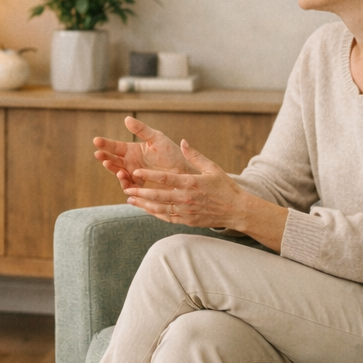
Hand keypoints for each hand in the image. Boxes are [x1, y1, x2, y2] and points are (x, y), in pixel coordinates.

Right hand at [93, 116, 197, 191]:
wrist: (184, 172)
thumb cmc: (172, 154)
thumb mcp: (157, 139)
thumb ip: (142, 130)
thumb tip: (126, 119)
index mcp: (132, 150)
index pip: (115, 147)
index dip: (105, 144)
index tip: (96, 141)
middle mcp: (130, 163)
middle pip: (112, 160)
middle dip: (104, 157)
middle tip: (99, 154)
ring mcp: (134, 176)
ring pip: (118, 173)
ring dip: (113, 170)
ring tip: (113, 166)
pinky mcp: (139, 187)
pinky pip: (129, 186)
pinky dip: (125, 183)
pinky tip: (124, 179)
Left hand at [122, 139, 248, 229]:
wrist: (236, 210)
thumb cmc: (225, 187)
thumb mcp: (213, 168)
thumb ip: (195, 155)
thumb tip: (183, 142)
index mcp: (191, 183)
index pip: (165, 178)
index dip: (148, 175)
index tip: (135, 172)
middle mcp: (186, 198)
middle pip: (158, 196)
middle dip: (140, 193)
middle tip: (126, 189)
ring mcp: (186, 211)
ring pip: (159, 209)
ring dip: (143, 205)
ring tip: (130, 200)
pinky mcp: (187, 221)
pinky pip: (167, 217)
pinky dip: (154, 213)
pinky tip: (145, 209)